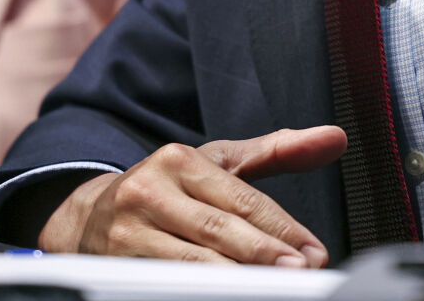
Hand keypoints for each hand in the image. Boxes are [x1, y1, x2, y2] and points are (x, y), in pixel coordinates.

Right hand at [39, 125, 346, 264]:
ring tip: (271, 287)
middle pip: (218, 229)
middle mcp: (151, 190)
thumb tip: (334, 138)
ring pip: (190, 261)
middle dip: (264, 254)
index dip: (282, 228)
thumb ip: (276, 152)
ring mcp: (128, 230)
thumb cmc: (168, 189)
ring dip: (234, 278)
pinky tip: (226, 295)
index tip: (313, 251)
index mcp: (180, 160)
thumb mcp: (217, 163)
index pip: (242, 199)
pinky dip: (196, 288)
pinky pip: (163, 282)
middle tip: (301, 272)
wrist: (89, 216)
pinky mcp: (114, 265)